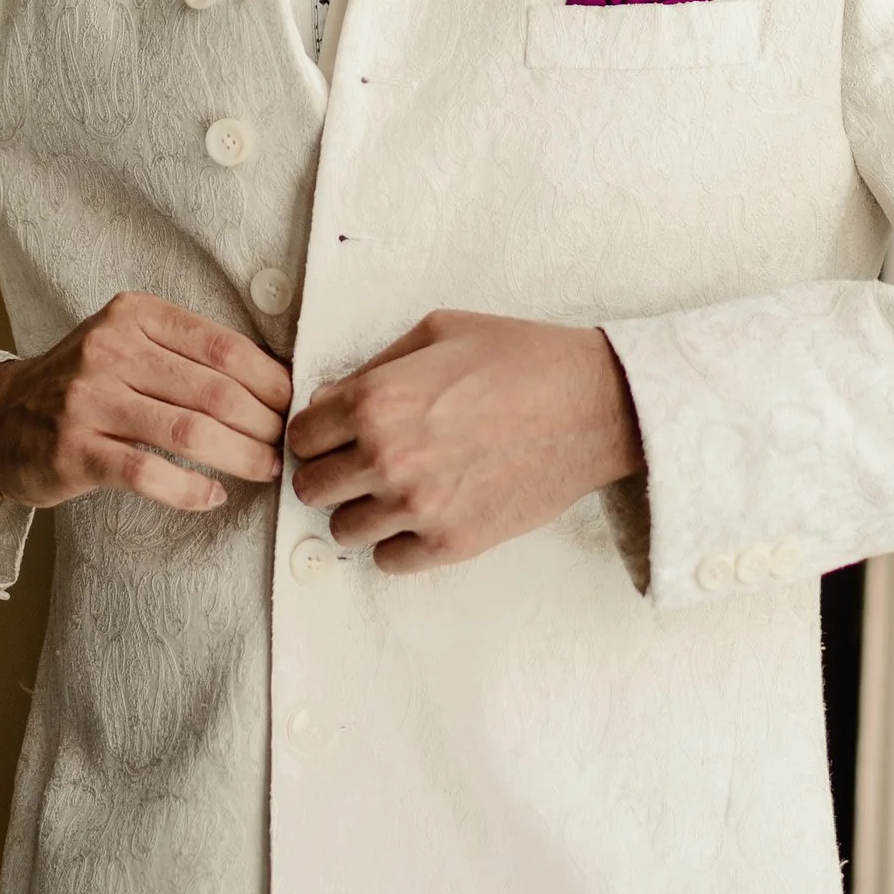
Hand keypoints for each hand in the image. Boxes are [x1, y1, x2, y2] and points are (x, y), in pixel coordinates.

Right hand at [0, 293, 290, 514]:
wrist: (0, 417)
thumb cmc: (83, 383)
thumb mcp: (128, 341)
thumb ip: (188, 351)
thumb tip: (275, 377)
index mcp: (135, 315)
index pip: (224, 346)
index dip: (271, 379)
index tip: (294, 404)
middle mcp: (111, 350)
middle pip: (215, 391)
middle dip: (265, 423)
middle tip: (287, 444)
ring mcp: (89, 401)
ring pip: (190, 432)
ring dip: (241, 456)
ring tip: (266, 469)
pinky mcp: (74, 451)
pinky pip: (148, 473)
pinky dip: (191, 489)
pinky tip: (213, 496)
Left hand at [286, 309, 640, 572]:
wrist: (593, 404)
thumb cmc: (520, 358)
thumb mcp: (439, 332)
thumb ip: (373, 367)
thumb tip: (328, 399)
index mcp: (376, 400)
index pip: (300, 435)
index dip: (315, 432)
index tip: (334, 434)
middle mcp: (386, 457)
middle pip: (311, 487)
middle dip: (329, 472)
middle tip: (359, 463)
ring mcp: (417, 506)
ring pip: (342, 529)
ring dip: (360, 510)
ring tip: (391, 491)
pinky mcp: (451, 543)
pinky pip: (387, 561)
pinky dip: (395, 542)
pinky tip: (420, 514)